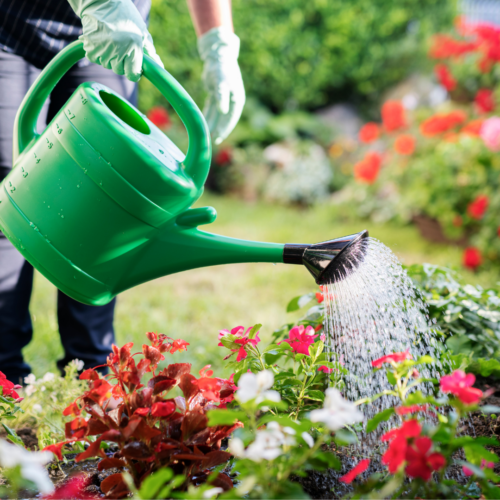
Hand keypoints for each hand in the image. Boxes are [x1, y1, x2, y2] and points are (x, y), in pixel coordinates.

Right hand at [67, 0, 163, 81]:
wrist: (101, 2)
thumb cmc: (125, 17)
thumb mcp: (141, 32)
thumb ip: (150, 52)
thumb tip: (160, 67)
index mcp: (133, 47)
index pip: (132, 75)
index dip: (134, 72)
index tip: (133, 66)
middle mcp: (118, 50)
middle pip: (119, 71)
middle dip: (121, 62)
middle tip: (121, 46)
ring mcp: (103, 50)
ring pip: (107, 65)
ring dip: (109, 57)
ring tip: (110, 40)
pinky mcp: (90, 48)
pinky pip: (96, 59)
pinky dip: (98, 52)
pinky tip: (101, 39)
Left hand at [198, 27, 244, 144]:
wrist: (218, 56)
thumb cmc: (222, 69)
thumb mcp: (222, 83)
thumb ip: (222, 97)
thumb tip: (223, 112)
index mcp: (236, 100)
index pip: (231, 118)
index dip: (225, 128)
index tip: (218, 137)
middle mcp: (231, 100)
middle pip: (225, 119)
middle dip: (218, 129)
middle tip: (212, 141)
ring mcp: (224, 98)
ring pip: (217, 115)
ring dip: (212, 124)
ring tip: (206, 135)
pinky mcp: (215, 94)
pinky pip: (211, 108)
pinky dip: (207, 115)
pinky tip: (202, 123)